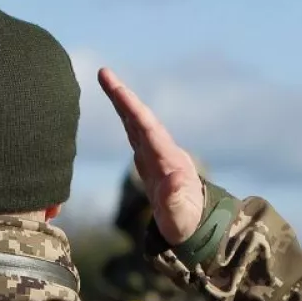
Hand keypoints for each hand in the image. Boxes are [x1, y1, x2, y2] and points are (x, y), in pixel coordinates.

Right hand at [98, 68, 204, 245]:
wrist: (197, 228)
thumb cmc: (187, 225)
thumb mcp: (181, 218)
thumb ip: (175, 202)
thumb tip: (173, 182)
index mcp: (169, 162)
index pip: (148, 129)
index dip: (132, 108)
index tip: (118, 89)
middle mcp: (163, 154)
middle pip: (140, 119)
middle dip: (122, 96)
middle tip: (104, 72)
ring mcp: (157, 157)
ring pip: (137, 124)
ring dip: (123, 103)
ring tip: (107, 80)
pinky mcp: (151, 163)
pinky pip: (136, 135)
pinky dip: (127, 118)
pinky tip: (120, 107)